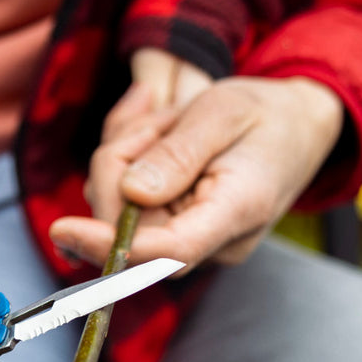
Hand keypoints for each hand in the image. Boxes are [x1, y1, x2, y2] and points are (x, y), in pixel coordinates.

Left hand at [49, 49, 343, 269]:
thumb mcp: (223, 111)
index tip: (63, 228)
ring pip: (119, 209)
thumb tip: (130, 193)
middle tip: (158, 118)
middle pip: (128, 223)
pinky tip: (159, 136)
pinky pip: (125, 204)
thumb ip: (177, 153)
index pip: (167, 250)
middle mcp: (213, 244)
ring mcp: (192, 243)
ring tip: (170, 125)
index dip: (110, 245)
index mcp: (236, 212)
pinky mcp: (173, 233)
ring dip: (127, 156)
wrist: (298, 127)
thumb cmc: (266, 114)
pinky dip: (128, 163)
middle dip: (121, 161)